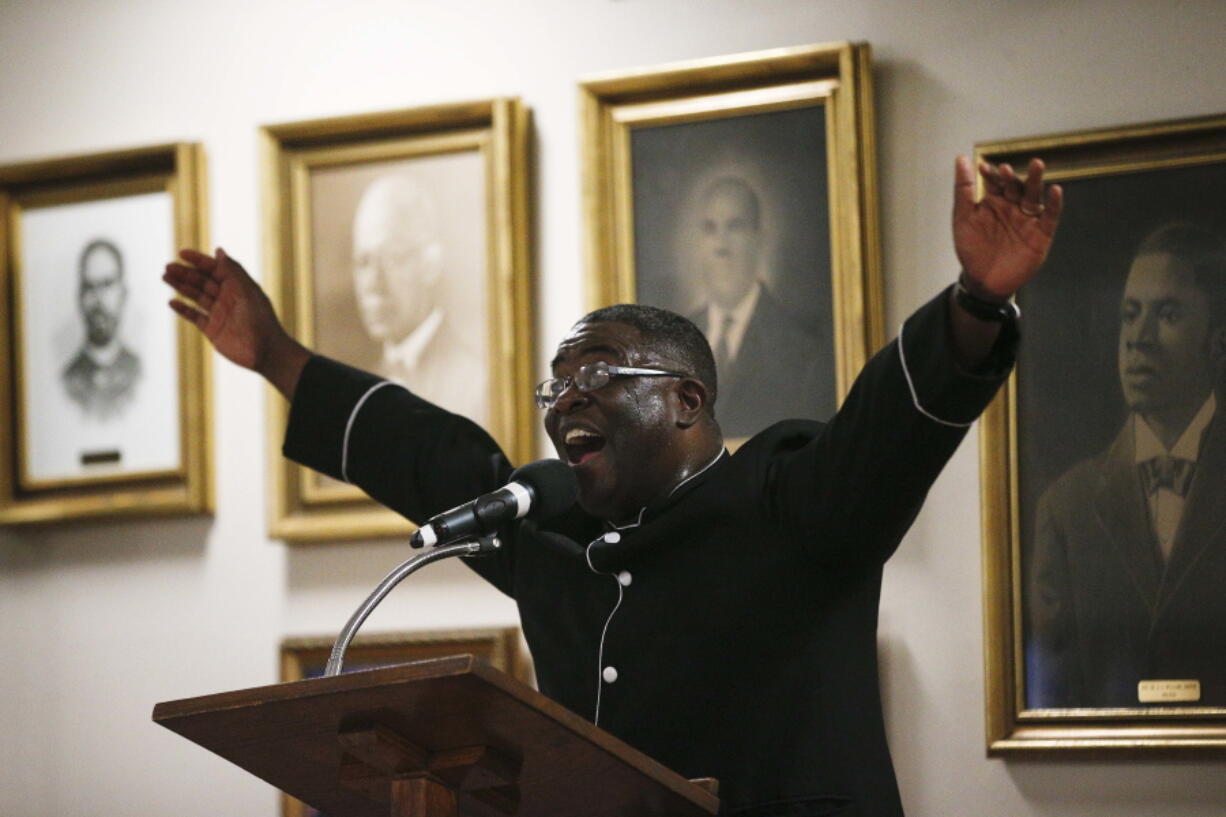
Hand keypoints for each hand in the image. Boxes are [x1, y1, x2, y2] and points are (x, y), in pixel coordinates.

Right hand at [164, 248, 309, 396]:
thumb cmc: (260, 318)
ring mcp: (219, 314)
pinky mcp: (213, 330)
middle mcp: (227, 298)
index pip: (214, 268)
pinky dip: (183, 309)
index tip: (181, 253)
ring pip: (196, 296)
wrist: (266, 351)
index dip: (198, 260)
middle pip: (202, 281)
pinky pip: (195, 316)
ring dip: (181, 286)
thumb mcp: (247, 291)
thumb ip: (233, 270)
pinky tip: (172, 302)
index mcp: (237, 286)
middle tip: (168, 267)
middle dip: (185, 273)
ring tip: (165, 277)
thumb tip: (218, 250)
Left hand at [952, 156, 1062, 298]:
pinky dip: (1053, 204)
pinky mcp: (1041, 234)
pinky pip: (1049, 217)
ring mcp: (1028, 219)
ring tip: (1036, 165)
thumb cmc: (972, 248)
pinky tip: (1055, 191)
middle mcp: (1013, 207)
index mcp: (995, 201)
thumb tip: (961, 158)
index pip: (995, 182)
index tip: (983, 167)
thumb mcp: (964, 218)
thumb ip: (963, 190)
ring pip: (1033, 196)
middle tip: (1006, 168)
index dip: (990, 174)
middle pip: (1016, 186)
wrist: (983, 280)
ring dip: (1035, 181)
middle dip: (1011, 177)